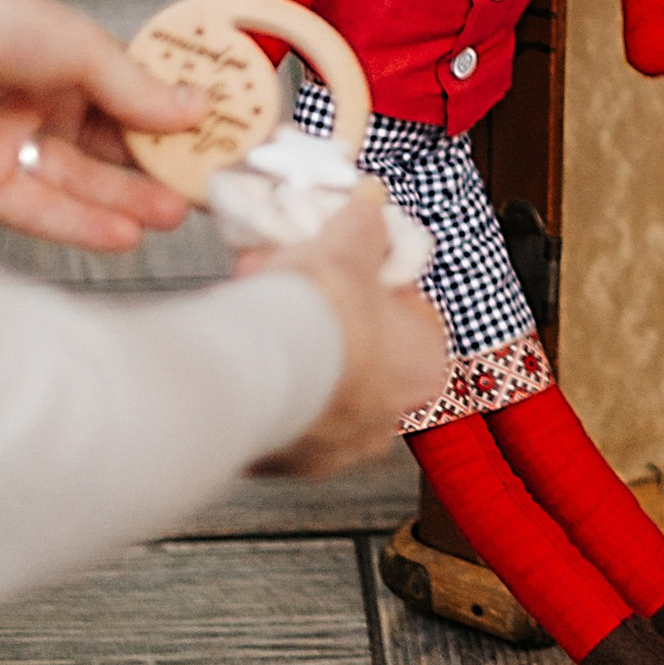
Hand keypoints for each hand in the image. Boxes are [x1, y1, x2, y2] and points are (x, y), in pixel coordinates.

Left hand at [0, 0, 202, 250]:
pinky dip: (83, 224)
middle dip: (159, 164)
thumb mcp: (76, 41)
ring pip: (81, 180)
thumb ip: (133, 85)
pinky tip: (127, 232)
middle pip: (110, 142)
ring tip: (178, 212)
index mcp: (60, 55)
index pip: (130, 94)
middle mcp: (35, 100)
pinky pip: (40, 209)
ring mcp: (9, 142)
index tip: (217, 136)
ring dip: (130, 199)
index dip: (173, 115)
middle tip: (208, 184)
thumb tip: (191, 109)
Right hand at [247, 187, 451, 476]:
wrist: (257, 371)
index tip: (335, 256)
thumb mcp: (349, 247)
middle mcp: (389, 415)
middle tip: (283, 272)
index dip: (366, 274)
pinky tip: (238, 344)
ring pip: (315, 379)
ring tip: (253, 297)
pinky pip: (277, 407)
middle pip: (356, 346)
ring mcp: (337, 445)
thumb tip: (369, 204)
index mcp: (425, 364)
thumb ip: (363, 227)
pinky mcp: (285, 460)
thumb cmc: (322, 313)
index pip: (406, 310)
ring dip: (288, 341)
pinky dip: (261, 377)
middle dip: (319, 307)